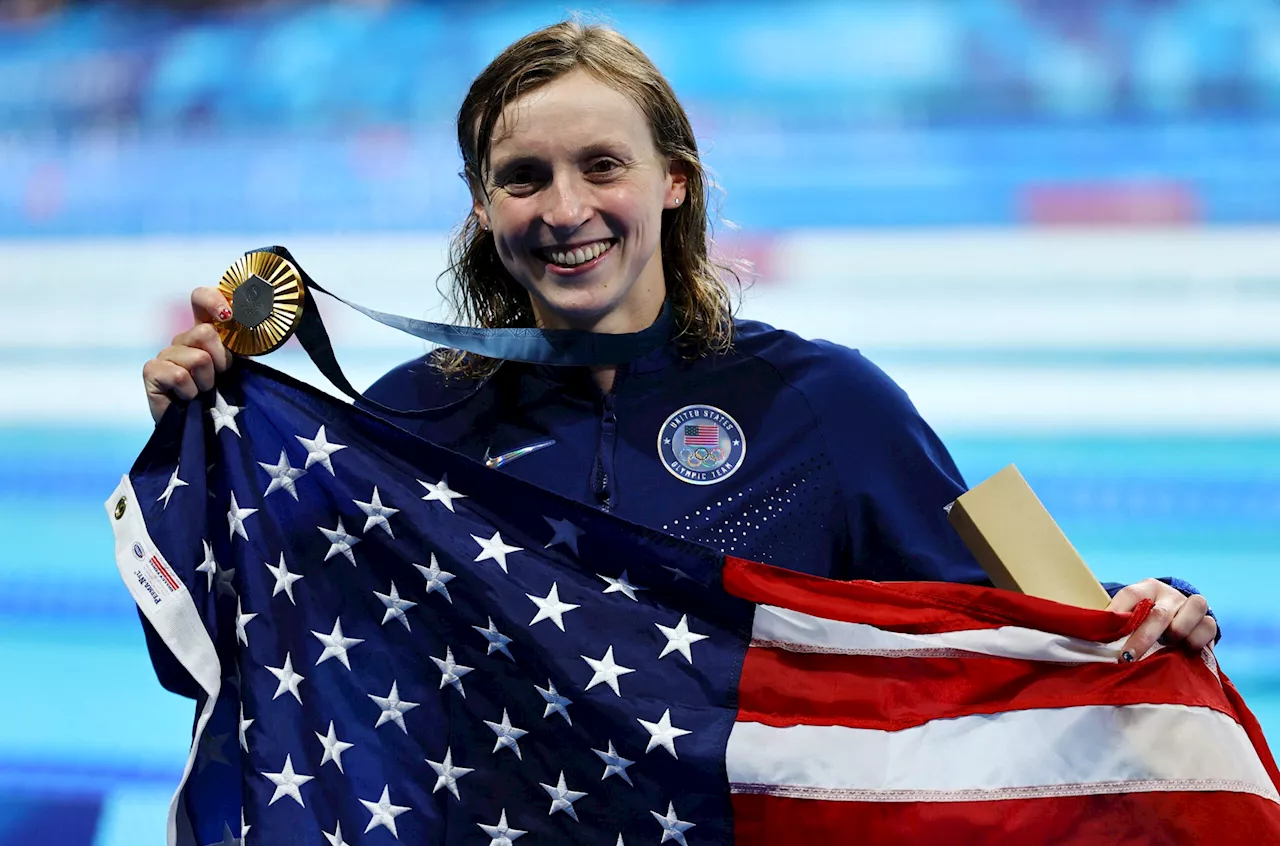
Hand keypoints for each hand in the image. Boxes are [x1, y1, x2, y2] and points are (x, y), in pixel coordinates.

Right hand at [142, 287, 234, 423]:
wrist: (204, 433)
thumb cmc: (225, 399)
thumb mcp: (240, 367)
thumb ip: (243, 342)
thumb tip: (252, 317)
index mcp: (204, 332)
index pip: (201, 298)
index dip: (213, 299)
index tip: (228, 315)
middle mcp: (182, 340)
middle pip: (205, 332)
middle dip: (221, 360)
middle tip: (220, 377)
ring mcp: (165, 354)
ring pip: (197, 358)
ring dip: (207, 381)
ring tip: (204, 392)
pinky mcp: (151, 371)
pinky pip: (178, 375)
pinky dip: (190, 392)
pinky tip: (188, 399)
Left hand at [1106, 578, 1216, 661]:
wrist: (1180, 619)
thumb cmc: (1146, 619)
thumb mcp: (1131, 616)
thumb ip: (1117, 622)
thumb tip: (1092, 630)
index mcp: (1146, 588)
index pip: (1130, 594)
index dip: (1118, 611)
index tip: (1105, 631)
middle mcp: (1169, 595)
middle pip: (1158, 613)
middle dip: (1143, 638)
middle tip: (1127, 657)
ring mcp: (1191, 605)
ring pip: (1191, 611)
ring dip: (1177, 633)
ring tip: (1167, 645)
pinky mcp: (1208, 621)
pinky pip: (1208, 626)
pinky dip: (1197, 639)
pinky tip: (1186, 650)